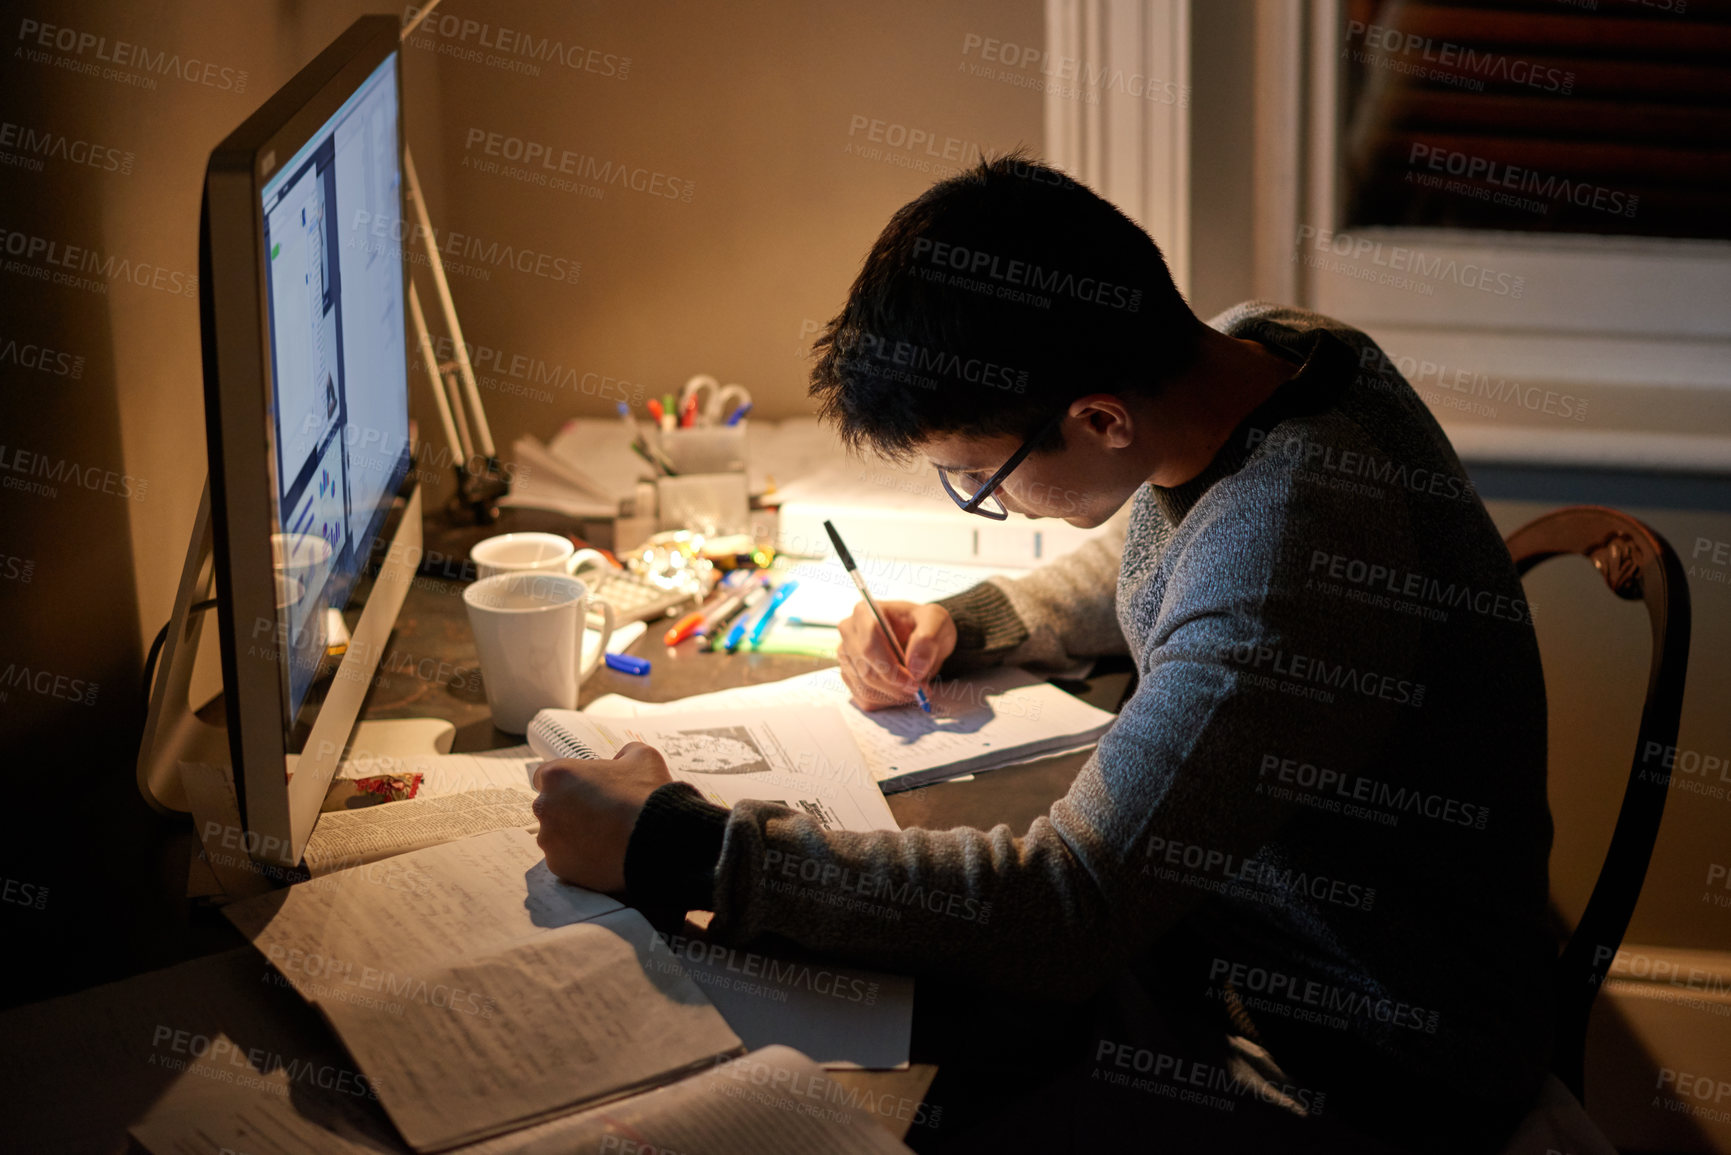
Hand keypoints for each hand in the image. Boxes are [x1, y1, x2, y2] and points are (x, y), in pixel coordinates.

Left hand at [532, 742, 672, 891]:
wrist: (658, 839)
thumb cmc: (647, 794)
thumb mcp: (642, 756)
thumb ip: (622, 754)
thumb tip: (620, 761)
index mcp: (558, 775)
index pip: (546, 776)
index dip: (568, 783)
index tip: (584, 790)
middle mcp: (545, 806)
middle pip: (550, 807)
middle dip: (569, 810)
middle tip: (599, 815)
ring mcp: (549, 839)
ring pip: (556, 836)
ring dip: (574, 835)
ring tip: (605, 837)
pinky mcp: (559, 866)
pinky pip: (566, 860)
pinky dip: (580, 858)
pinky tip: (604, 854)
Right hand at [835, 600, 955, 711]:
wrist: (923, 637)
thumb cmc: (926, 625)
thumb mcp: (937, 622)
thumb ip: (928, 639)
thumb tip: (914, 667)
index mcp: (864, 613)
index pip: (869, 646)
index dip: (890, 669)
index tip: (914, 682)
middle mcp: (849, 633)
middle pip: (866, 671)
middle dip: (896, 687)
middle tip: (921, 690)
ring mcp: (846, 656)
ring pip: (865, 688)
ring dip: (894, 696)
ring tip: (916, 690)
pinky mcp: (850, 675)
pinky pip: (864, 698)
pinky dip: (887, 701)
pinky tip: (902, 691)